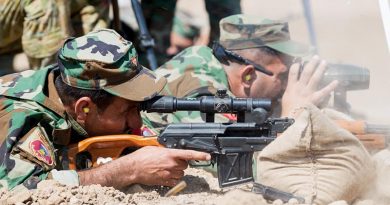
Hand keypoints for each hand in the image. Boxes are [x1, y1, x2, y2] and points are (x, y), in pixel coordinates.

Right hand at [78, 146, 210, 187]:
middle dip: (181, 163)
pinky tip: (165, 174)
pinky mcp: (166, 181)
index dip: (200, 155)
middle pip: (185, 164)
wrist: (133, 169)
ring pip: (181, 173)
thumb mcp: (154, 147)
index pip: (189, 154)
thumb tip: (171, 147)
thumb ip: (166, 148)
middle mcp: (171, 164)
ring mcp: (169, 174)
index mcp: (169, 154)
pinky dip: (173, 178)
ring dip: (177, 171)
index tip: (208, 156)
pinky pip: (176, 181)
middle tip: (171, 161)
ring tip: (166, 167)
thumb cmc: (141, 157)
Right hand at [281, 56, 338, 116]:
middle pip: (306, 72)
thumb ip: (290, 91)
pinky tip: (336, 81)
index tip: (300, 61)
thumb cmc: (288, 110)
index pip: (293, 73)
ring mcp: (308, 92)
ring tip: (324, 62)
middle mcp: (300, 87)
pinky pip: (324, 91)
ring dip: (320, 69)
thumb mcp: (286, 99)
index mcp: (291, 87)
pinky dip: (330, 86)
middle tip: (316, 57)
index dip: (296, 66)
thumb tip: (292, 85)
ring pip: (315, 78)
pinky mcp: (315, 99)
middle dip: (311, 64)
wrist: (292, 119)